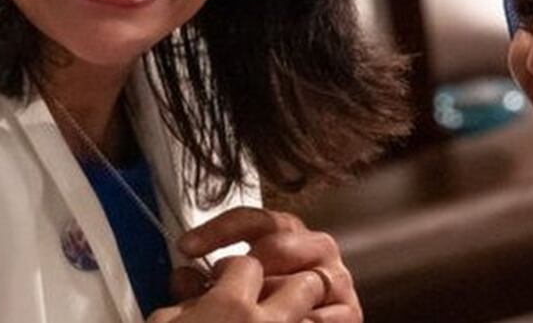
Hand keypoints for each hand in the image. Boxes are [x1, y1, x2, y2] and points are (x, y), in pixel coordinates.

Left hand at [177, 207, 360, 322]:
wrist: (296, 322)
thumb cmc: (269, 309)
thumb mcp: (232, 292)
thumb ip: (208, 284)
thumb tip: (182, 277)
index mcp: (289, 232)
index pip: (253, 220)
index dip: (217, 231)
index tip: (187, 246)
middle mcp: (317, 247)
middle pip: (277, 244)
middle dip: (246, 269)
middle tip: (223, 289)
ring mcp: (337, 278)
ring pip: (297, 282)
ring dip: (269, 301)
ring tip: (250, 316)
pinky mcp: (350, 312)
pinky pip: (317, 319)